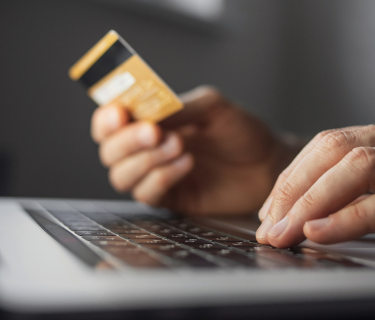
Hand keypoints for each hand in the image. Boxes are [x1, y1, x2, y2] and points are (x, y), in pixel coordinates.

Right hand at [91, 86, 295, 215]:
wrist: (268, 163)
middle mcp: (147, 149)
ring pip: (121, 175)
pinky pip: (146, 194)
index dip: (106, 119)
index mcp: (151, 121)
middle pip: (109, 150)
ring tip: (179, 146)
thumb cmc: (241, 131)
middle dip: (127, 140)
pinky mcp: (171, 199)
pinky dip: (161, 178)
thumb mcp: (211, 106)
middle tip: (154, 131)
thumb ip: (176, 107)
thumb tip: (145, 112)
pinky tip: (186, 164)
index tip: (120, 114)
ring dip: (145, 160)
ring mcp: (156, 175)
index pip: (109, 122)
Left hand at [256, 118, 374, 255]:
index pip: (333, 143)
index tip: (270, 209)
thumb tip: (315, 215)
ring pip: (362, 167)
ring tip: (286, 231)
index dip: (295, 176)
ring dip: (313, 202)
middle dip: (295, 188)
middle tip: (269, 225)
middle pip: (338, 149)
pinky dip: (354, 217)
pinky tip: (323, 232)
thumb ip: (373, 195)